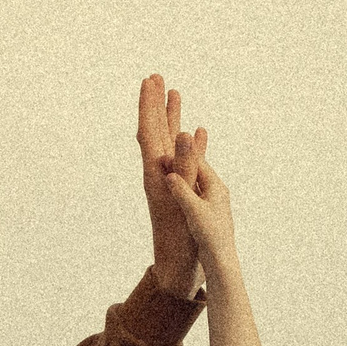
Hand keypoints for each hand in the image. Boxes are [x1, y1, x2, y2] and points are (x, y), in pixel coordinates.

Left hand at [139, 75, 204, 296]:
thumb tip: (182, 133)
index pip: (149, 131)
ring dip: (171, 118)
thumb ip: (184, 165)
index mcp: (155, 174)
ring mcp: (169, 181)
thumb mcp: (183, 199)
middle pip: (155, 131)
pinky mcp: (180, 189)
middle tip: (156, 77)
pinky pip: (185, 159)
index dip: (149, 105)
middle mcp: (158, 174)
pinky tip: (197, 133)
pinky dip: (190, 143)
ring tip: (175, 93)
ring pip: (170, 142)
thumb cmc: (180, 239)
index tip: (149, 81)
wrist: (177, 269)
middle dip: (155, 104)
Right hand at [160, 131, 230, 266]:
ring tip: (164, 173)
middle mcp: (216, 191)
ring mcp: (212, 202)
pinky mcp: (207, 212)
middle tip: (161, 162)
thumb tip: (170, 174)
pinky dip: (182, 190)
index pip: (198, 163)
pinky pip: (193, 195)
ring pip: (194, 183)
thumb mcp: (193, 210)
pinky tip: (172, 194)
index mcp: (216, 187)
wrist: (221, 259)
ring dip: (180, 177)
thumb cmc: (211, 234)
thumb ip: (181, 190)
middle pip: (196, 171)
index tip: (162, 157)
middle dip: (179, 164)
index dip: (180, 157)